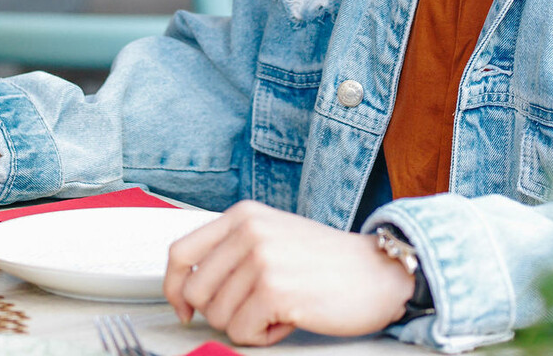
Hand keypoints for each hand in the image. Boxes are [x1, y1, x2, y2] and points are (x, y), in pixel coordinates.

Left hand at [163, 201, 415, 345]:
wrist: (379, 272)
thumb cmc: (327, 261)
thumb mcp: (272, 236)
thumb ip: (232, 251)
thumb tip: (189, 286)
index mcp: (242, 216)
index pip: (180, 252)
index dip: (173, 287)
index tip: (183, 308)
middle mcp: (248, 232)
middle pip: (196, 292)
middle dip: (221, 312)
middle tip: (255, 309)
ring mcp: (261, 260)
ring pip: (219, 317)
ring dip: (248, 325)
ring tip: (279, 309)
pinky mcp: (274, 291)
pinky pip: (242, 332)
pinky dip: (263, 336)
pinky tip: (288, 319)